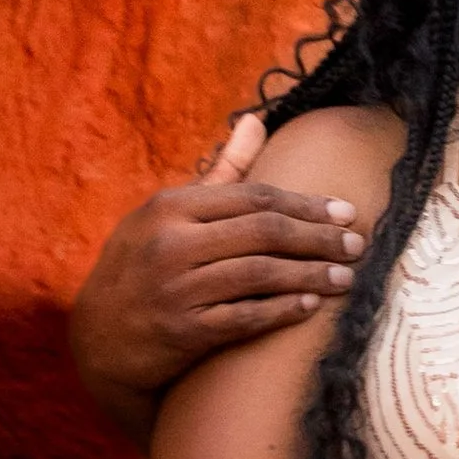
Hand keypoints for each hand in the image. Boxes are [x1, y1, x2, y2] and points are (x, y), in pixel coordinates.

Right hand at [70, 115, 367, 442]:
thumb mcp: (169, 213)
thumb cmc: (146, 264)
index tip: (348, 212)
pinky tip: (311, 307)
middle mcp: (170, 242)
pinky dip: (281, 310)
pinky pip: (244, 317)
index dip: (307, 205)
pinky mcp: (182, 330)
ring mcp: (175, 287)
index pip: (254, 197)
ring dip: (310, 275)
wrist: (100, 338)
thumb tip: (257, 120)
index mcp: (170, 206)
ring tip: (346, 278)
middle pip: (264, 232)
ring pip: (260, 274)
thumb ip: (220, 170)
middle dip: (318, 238)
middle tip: (358, 245)